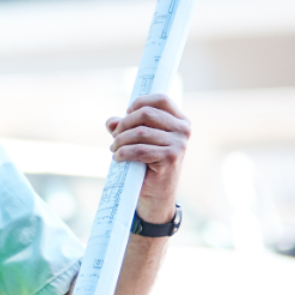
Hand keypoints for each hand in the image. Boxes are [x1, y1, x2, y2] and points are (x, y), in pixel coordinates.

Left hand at [106, 94, 190, 222]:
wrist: (155, 195)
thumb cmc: (146, 164)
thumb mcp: (136, 141)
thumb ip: (125, 127)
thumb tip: (111, 121)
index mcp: (179, 120)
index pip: (161, 99)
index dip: (139, 103)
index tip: (126, 113)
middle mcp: (183, 129)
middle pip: (145, 113)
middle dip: (124, 124)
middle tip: (115, 137)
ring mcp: (179, 144)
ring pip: (139, 132)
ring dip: (120, 141)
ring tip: (114, 149)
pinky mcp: (170, 158)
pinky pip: (139, 149)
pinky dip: (123, 153)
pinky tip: (118, 158)